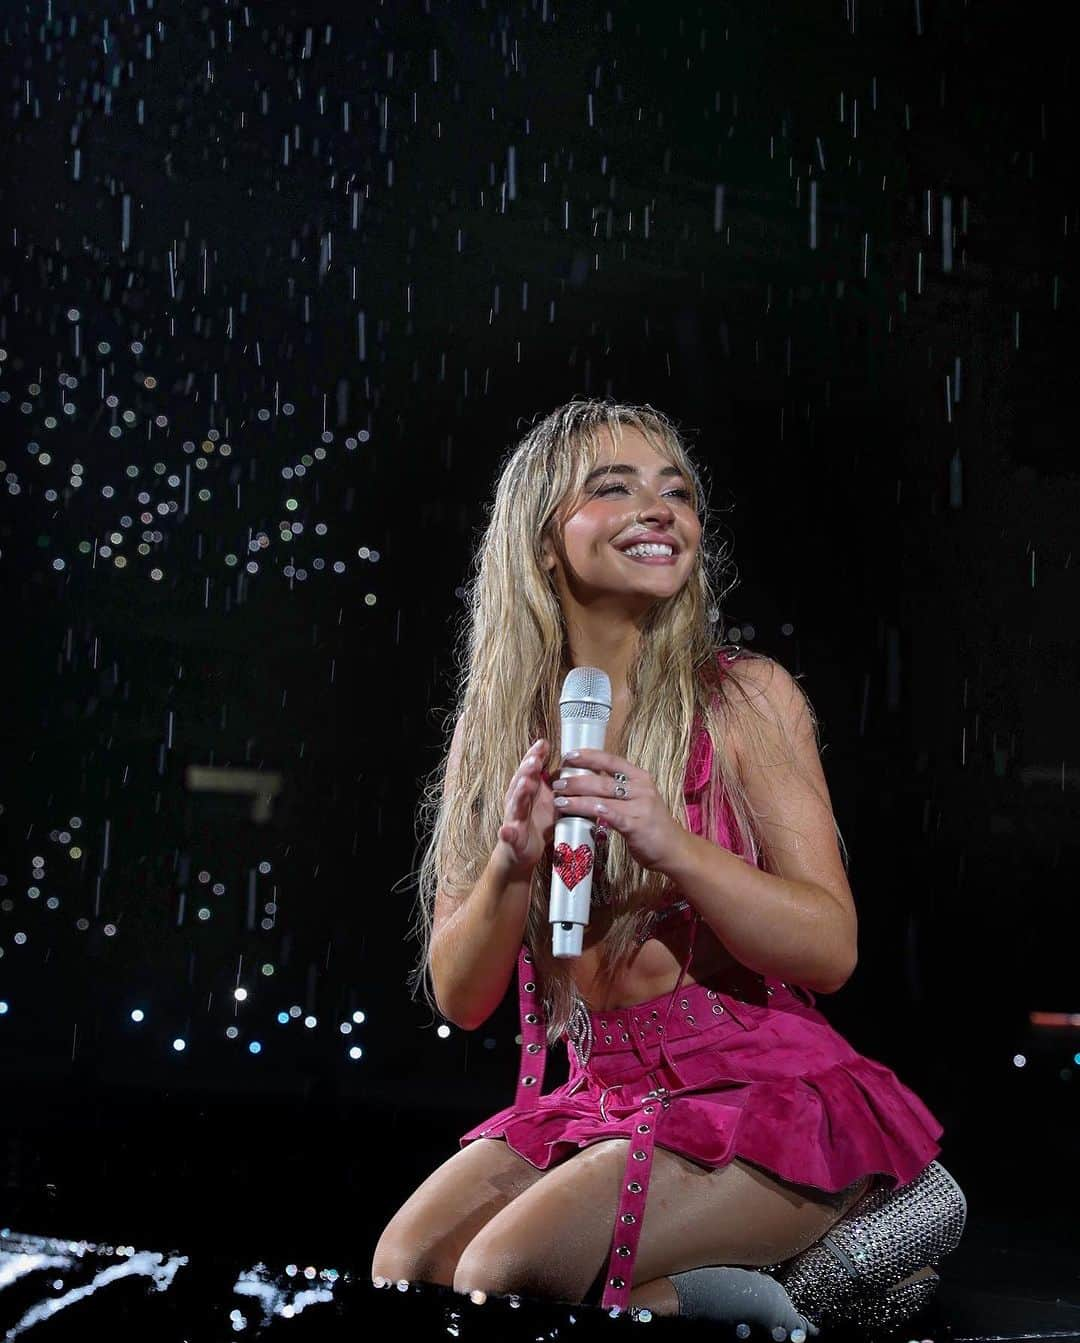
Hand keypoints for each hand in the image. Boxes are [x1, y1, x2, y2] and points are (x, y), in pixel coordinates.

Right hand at [495, 739, 556, 880]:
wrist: (522, 851)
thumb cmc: (536, 821)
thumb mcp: (547, 798)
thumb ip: (554, 780)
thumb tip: (570, 760)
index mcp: (527, 789)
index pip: (530, 769)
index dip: (535, 756)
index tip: (543, 743)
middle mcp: (518, 800)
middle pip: (521, 782)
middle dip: (527, 770)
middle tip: (535, 760)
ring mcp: (514, 818)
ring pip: (515, 804)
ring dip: (519, 793)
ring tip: (525, 783)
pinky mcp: (513, 838)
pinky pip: (508, 835)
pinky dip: (506, 832)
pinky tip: (505, 830)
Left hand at [552, 749, 684, 873]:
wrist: (674, 848)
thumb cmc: (651, 823)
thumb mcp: (638, 798)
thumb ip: (618, 789)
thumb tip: (588, 780)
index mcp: (639, 778)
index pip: (611, 761)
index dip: (589, 756)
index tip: (569, 756)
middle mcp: (641, 789)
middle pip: (602, 780)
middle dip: (576, 781)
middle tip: (557, 783)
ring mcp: (640, 807)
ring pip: (603, 798)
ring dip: (578, 799)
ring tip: (559, 801)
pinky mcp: (637, 826)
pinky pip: (614, 817)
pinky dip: (599, 813)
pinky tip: (585, 811)